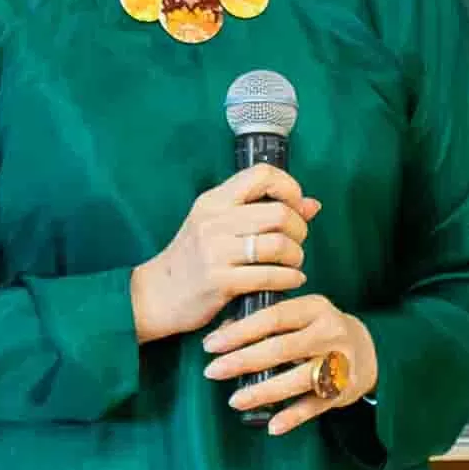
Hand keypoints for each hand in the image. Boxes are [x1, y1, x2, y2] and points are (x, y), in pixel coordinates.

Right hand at [131, 161, 320, 341]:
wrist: (155, 295)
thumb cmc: (192, 259)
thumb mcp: (218, 226)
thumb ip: (262, 212)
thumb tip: (313, 205)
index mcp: (214, 200)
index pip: (262, 174)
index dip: (290, 187)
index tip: (296, 206)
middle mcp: (214, 221)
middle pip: (278, 212)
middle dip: (299, 229)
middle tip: (297, 242)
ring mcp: (215, 251)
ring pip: (278, 245)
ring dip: (297, 256)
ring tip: (294, 263)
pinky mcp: (220, 281)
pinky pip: (270, 276)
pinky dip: (290, 278)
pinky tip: (292, 280)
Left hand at [208, 297, 375, 435]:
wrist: (369, 350)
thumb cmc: (319, 329)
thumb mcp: (300, 315)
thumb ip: (267, 320)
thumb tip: (222, 333)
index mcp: (316, 308)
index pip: (273, 317)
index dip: (240, 331)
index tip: (211, 344)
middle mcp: (331, 333)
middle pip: (281, 348)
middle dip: (242, 361)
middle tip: (212, 371)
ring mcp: (339, 363)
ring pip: (297, 379)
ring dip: (263, 392)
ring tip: (234, 400)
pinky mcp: (343, 391)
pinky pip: (315, 406)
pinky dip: (293, 417)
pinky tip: (272, 426)